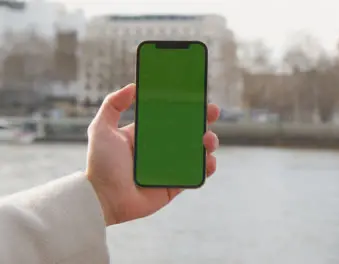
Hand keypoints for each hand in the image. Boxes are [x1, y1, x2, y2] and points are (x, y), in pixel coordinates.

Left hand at [85, 83, 219, 225]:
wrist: (103, 198)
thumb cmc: (100, 164)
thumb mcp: (101, 128)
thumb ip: (113, 104)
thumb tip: (134, 86)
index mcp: (147, 134)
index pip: (171, 117)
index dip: (186, 107)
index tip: (198, 97)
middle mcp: (161, 149)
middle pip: (189, 132)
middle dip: (204, 121)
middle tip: (212, 112)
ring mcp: (170, 168)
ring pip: (197, 152)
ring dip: (208, 143)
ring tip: (208, 139)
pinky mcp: (175, 186)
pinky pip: (196, 175)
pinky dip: (206, 168)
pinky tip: (208, 161)